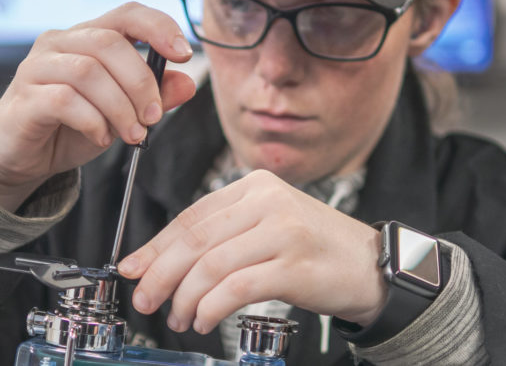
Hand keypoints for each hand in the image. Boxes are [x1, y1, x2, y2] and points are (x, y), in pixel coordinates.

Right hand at [0, 3, 196, 211]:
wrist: (21, 156)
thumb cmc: (72, 126)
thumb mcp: (122, 113)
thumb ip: (154, 97)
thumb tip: (188, 83)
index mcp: (88, 36)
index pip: (127, 14)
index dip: (159, 27)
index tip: (185, 54)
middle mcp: (60, 42)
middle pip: (110, 43)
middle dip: (141, 83)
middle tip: (153, 117)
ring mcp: (37, 67)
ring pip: (88, 72)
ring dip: (120, 107)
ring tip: (131, 134)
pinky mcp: (24, 97)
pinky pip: (64, 99)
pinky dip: (92, 120)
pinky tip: (101, 136)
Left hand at [117, 170, 387, 334]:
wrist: (371, 266)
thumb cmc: (315, 250)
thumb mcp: (267, 227)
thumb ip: (222, 237)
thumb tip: (161, 262)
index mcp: (255, 186)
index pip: (192, 217)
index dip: (156, 247)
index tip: (133, 269)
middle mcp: (268, 202)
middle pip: (196, 240)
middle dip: (162, 275)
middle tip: (145, 300)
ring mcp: (283, 232)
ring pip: (212, 265)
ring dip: (186, 298)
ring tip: (180, 318)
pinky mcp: (294, 266)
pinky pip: (237, 287)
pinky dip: (212, 307)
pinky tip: (205, 320)